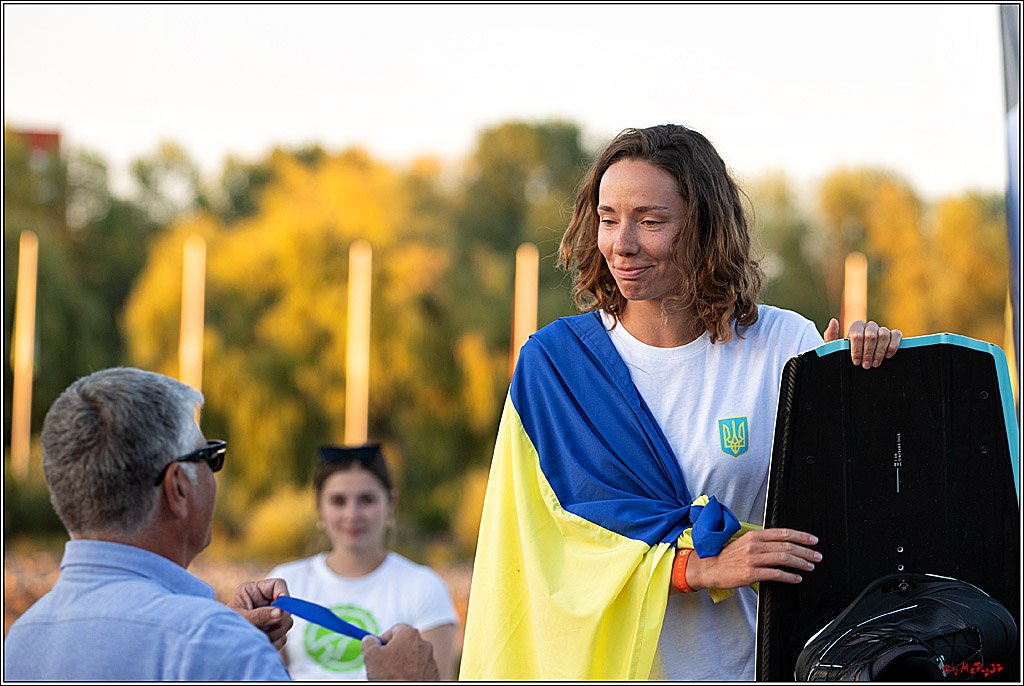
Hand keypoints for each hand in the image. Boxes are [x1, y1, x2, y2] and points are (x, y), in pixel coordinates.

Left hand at [227, 578, 292, 649]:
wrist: (218, 644)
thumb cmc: (224, 626)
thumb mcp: (240, 618)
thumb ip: (260, 615)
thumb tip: (281, 612)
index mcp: (255, 591)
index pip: (278, 585)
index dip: (283, 594)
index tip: (282, 609)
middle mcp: (265, 602)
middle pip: (286, 606)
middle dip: (277, 620)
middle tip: (263, 628)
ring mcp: (271, 617)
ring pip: (286, 623)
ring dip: (275, 633)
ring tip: (257, 636)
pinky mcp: (272, 631)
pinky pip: (283, 636)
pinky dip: (274, 642)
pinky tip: (260, 642)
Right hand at [362, 623, 439, 680]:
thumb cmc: (390, 675)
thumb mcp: (371, 656)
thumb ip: (369, 642)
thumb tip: (370, 639)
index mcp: (409, 634)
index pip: (395, 629)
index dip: (384, 638)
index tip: (377, 650)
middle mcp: (423, 644)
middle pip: (404, 644)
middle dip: (392, 653)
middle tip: (382, 665)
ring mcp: (430, 660)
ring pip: (411, 658)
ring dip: (402, 664)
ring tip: (392, 676)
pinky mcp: (434, 674)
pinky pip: (419, 669)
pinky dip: (411, 673)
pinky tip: (402, 680)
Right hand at [684, 528, 820, 590]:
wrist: (709, 568)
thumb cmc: (727, 557)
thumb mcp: (744, 543)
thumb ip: (762, 542)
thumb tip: (782, 545)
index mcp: (754, 536)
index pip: (783, 533)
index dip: (801, 536)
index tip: (813, 540)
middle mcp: (755, 545)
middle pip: (787, 546)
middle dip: (806, 551)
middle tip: (817, 556)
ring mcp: (753, 559)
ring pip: (784, 559)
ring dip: (801, 563)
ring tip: (810, 566)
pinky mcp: (751, 574)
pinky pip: (776, 574)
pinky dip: (789, 576)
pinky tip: (797, 578)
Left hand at [823, 318, 900, 367]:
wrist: (858, 361)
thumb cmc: (846, 354)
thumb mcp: (834, 348)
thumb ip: (831, 335)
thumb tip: (833, 321)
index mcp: (856, 327)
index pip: (857, 335)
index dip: (857, 349)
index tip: (856, 361)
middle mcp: (870, 326)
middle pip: (871, 336)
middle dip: (868, 353)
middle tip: (866, 365)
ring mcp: (882, 330)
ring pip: (884, 335)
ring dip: (880, 351)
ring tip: (875, 363)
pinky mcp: (893, 335)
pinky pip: (896, 335)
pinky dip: (893, 345)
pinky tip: (888, 356)